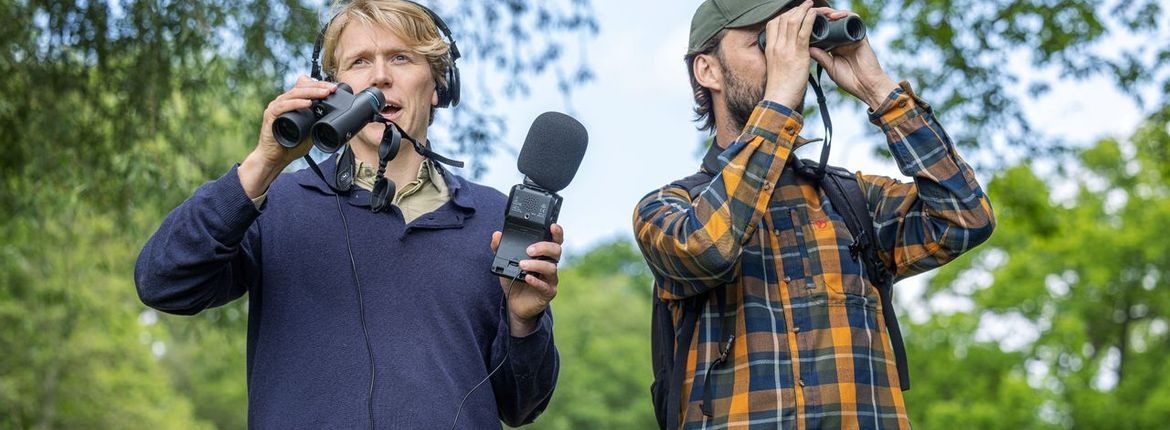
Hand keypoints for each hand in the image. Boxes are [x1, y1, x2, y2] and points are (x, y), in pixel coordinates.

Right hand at [239, 75, 337, 197]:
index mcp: (292, 103)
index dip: (319, 85)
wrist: (275, 158)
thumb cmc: (290, 145)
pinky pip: (284, 106)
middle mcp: (283, 101)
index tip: (334, 88)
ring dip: (311, 92)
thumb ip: (318, 122)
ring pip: (294, 94)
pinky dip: (297, 104)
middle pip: (301, 87)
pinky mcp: (270, 115)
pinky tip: (308, 103)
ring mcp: (276, 107)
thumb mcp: (310, 131)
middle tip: (332, 89)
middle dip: (318, 87)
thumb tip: (335, 117)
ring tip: (324, 94)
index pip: (306, 87)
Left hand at [490, 224, 563, 336]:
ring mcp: (550, 279)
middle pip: (556, 251)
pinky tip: (527, 278)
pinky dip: (536, 281)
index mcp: (543, 255)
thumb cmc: (515, 280)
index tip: (551, 226)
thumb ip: (500, 249)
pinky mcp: (547, 292)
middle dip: (544, 247)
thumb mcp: (505, 263)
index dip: (557, 233)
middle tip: (529, 250)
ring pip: (551, 268)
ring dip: (536, 265)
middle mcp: (550, 265)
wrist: (514, 304)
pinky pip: (545, 286)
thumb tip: (496, 235)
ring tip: (522, 265)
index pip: (555, 241)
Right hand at [761, 0, 818, 108]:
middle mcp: (776, 45)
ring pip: (793, 21)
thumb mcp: (775, 68)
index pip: (773, 24)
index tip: (792, 12)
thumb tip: (788, 53)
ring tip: (811, 5)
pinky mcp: (798, 53)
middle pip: (782, 18)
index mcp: (770, 48)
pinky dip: (810, 19)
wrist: (779, 99)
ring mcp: (786, 48)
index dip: (783, 15)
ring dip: (803, 10)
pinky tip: (815, 14)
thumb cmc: (779, 87)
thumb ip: (781, 57)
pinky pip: (804, 31)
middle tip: (805, 5)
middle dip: (795, 9)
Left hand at [807, 8, 897, 109]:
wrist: (866, 87)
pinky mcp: (860, 36)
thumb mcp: (830, 67)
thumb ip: (821, 57)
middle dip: (820, 16)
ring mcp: (852, 37)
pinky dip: (844, 15)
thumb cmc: (850, 80)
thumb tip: (806, 46)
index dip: (814, 26)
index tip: (802, 24)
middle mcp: (843, 40)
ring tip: (820, 12)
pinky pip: (854, 20)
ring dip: (831, 13)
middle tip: (809, 13)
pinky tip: (834, 16)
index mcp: (834, 47)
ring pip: (842, 18)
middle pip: (831, 22)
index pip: (823, 32)